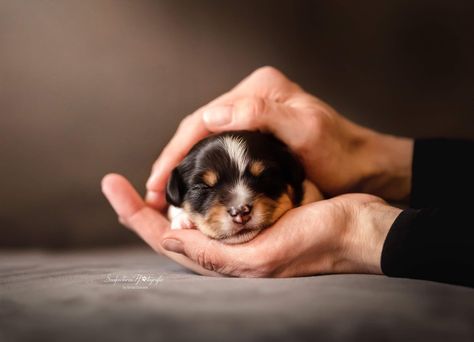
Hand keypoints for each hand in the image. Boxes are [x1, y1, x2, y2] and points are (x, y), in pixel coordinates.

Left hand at [102, 173, 400, 276]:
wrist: (356, 227)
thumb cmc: (319, 241)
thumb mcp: (265, 257)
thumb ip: (217, 256)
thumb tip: (171, 239)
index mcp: (225, 262)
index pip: (166, 239)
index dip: (135, 215)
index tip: (113, 185)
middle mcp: (228, 250)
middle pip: (171, 230)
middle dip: (139, 208)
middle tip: (115, 182)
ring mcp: (241, 233)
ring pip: (190, 219)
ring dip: (164, 201)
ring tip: (142, 183)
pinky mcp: (256, 216)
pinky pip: (216, 206)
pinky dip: (196, 193)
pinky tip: (190, 179)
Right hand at [146, 66, 413, 210]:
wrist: (361, 165)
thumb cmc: (339, 152)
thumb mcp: (305, 131)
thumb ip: (261, 116)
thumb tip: (211, 114)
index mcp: (258, 90)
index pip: (203, 118)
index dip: (175, 150)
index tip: (158, 179)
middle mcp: (251, 98)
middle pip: (199, 128)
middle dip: (173, 159)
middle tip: (155, 192)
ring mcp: (252, 116)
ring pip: (206, 140)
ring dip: (184, 165)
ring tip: (166, 193)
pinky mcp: (255, 134)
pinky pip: (219, 149)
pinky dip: (203, 167)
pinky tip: (193, 184)